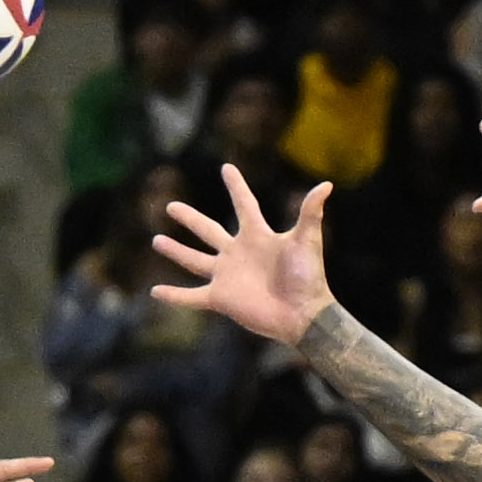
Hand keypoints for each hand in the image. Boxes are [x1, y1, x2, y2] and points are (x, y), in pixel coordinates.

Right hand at [150, 165, 336, 344]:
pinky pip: (192, 296)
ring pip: (194, 260)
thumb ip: (310, 212)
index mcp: (257, 236)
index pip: (244, 205)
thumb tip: (327, 185)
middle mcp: (238, 253)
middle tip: (171, 206)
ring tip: (157, 240)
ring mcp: (227, 276)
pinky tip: (155, 291)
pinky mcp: (221, 298)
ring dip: (175, 251)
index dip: (236, 187)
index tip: (226, 168)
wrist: (303, 313)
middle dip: (190, 219)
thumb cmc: (308, 277)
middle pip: (208, 231)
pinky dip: (174, 296)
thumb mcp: (307, 240)